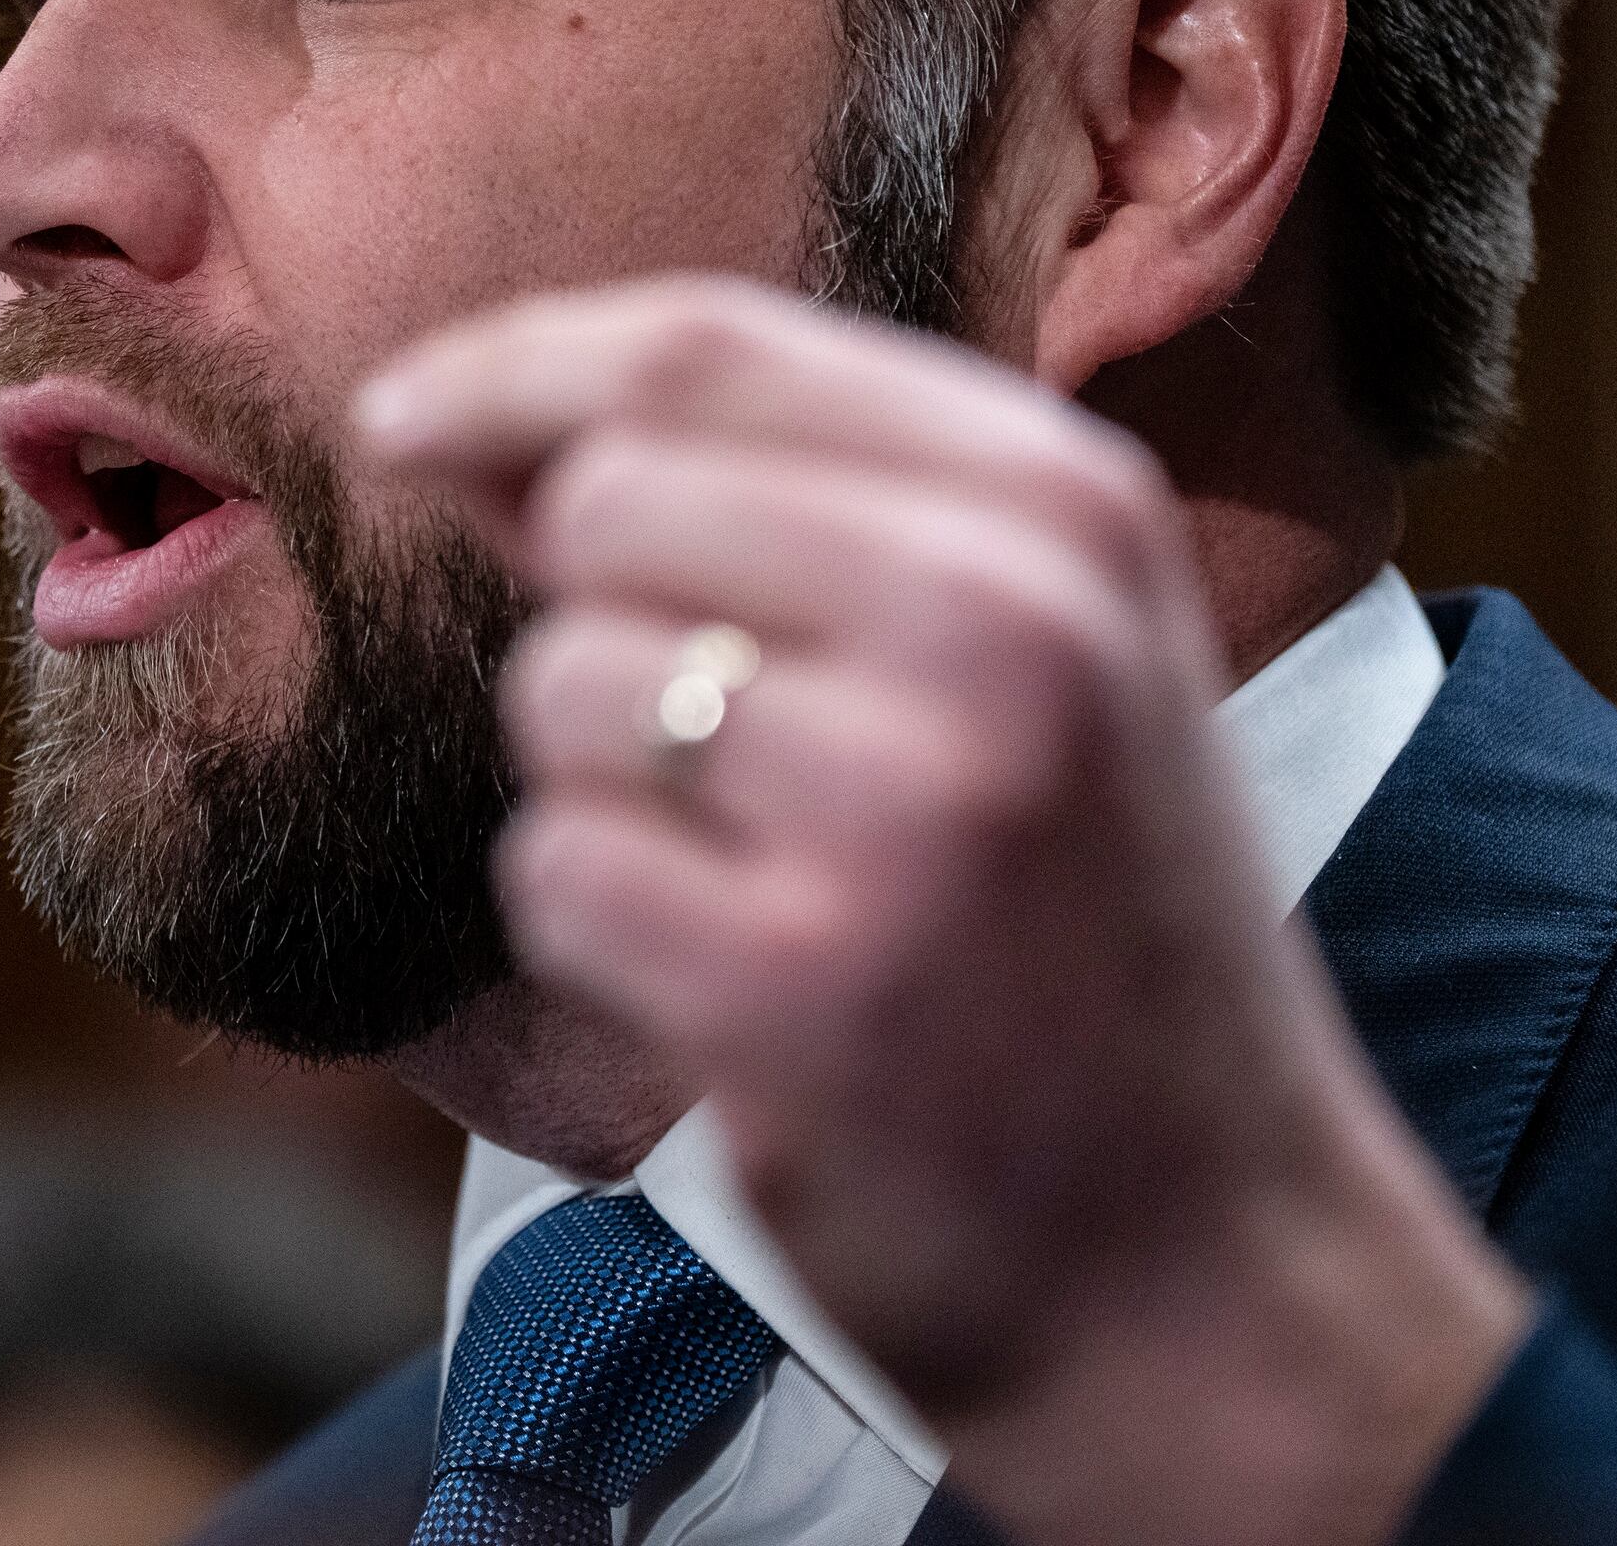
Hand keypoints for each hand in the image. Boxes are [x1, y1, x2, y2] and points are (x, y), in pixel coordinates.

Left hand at [355, 276, 1528, 1545]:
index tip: (399, 413)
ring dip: (608, 791)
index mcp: (1065, 508)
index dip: (514, 366)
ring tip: (778, 885)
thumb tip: (461, 421)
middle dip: (600, 620)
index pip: (710, 347)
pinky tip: (748, 992)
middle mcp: (1004, 624)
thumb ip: (773, 502)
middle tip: (736, 763)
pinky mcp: (797, 982)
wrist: (1217, 1270)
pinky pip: (552, 866)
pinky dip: (605, 933)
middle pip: (604, 502)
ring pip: (560, 684)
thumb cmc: (1076, 931)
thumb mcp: (1017, 655)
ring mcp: (907, 803)